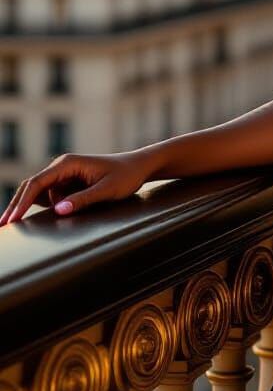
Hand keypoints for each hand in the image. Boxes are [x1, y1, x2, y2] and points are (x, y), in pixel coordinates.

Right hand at [0, 150, 157, 226]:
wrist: (139, 167)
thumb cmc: (126, 176)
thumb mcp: (107, 190)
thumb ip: (83, 200)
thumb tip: (58, 210)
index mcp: (68, 163)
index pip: (37, 183)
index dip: (22, 202)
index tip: (12, 219)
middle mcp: (61, 167)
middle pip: (31, 187)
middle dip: (16, 206)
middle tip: (2, 227)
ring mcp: (63, 175)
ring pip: (38, 193)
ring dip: (27, 208)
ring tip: (12, 226)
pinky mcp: (68, 183)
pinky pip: (49, 196)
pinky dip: (40, 207)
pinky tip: (31, 218)